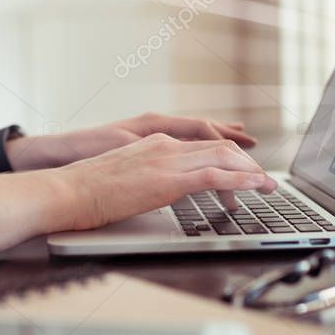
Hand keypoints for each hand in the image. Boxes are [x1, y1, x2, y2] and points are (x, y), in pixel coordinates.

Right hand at [54, 133, 277, 230]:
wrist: (67, 190)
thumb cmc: (85, 190)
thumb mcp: (121, 177)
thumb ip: (143, 178)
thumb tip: (152, 191)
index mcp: (153, 142)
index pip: (199, 142)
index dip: (225, 152)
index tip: (241, 162)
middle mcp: (165, 145)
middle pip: (218, 147)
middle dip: (245, 162)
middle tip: (262, 177)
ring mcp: (168, 160)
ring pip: (223, 158)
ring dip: (250, 172)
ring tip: (267, 186)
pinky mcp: (169, 180)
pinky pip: (216, 177)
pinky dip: (242, 181)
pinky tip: (256, 188)